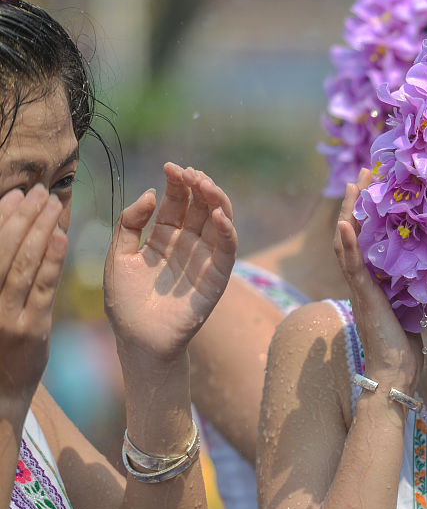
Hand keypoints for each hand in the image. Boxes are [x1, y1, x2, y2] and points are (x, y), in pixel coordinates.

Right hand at [0, 187, 67, 408]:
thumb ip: (2, 275)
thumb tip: (15, 233)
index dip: (1, 217)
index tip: (16, 194)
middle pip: (2, 249)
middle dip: (21, 216)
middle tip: (39, 191)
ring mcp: (2, 316)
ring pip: (21, 264)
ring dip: (38, 230)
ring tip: (52, 204)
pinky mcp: (28, 330)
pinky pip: (42, 288)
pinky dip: (52, 260)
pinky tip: (61, 236)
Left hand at [103, 163, 236, 363]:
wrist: (137, 340)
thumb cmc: (125, 302)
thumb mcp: (118, 256)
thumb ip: (129, 223)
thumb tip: (150, 193)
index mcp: (164, 237)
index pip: (177, 202)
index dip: (176, 183)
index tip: (171, 167)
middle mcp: (188, 244)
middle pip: (201, 207)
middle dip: (199, 187)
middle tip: (191, 174)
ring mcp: (204, 260)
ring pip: (220, 223)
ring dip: (217, 202)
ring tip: (206, 186)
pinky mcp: (217, 278)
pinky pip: (227, 251)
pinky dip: (227, 232)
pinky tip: (219, 216)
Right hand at [333, 170, 421, 388]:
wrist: (395, 375)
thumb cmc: (404, 349)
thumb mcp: (413, 309)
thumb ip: (414, 289)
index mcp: (373, 283)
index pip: (367, 241)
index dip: (369, 214)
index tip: (377, 187)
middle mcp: (362, 282)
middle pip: (354, 233)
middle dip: (359, 202)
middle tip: (365, 172)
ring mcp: (360, 289)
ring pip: (348, 243)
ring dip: (350, 212)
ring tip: (353, 185)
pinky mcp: (364, 297)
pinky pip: (352, 267)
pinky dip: (347, 244)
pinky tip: (344, 223)